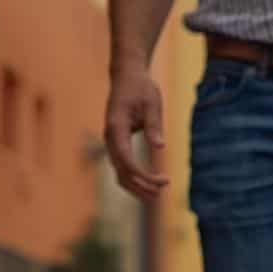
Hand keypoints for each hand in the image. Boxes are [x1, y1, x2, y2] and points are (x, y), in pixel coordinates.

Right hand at [104, 66, 168, 198]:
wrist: (127, 76)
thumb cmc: (141, 88)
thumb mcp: (152, 103)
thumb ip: (154, 125)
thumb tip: (160, 146)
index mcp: (116, 126)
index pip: (125, 158)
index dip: (141, 174)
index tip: (160, 181)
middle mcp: (110, 137)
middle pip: (121, 170)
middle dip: (141, 185)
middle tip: (162, 191)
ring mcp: (111, 141)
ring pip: (119, 172)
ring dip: (136, 186)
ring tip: (156, 194)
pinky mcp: (117, 143)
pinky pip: (121, 166)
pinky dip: (133, 178)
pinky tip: (148, 185)